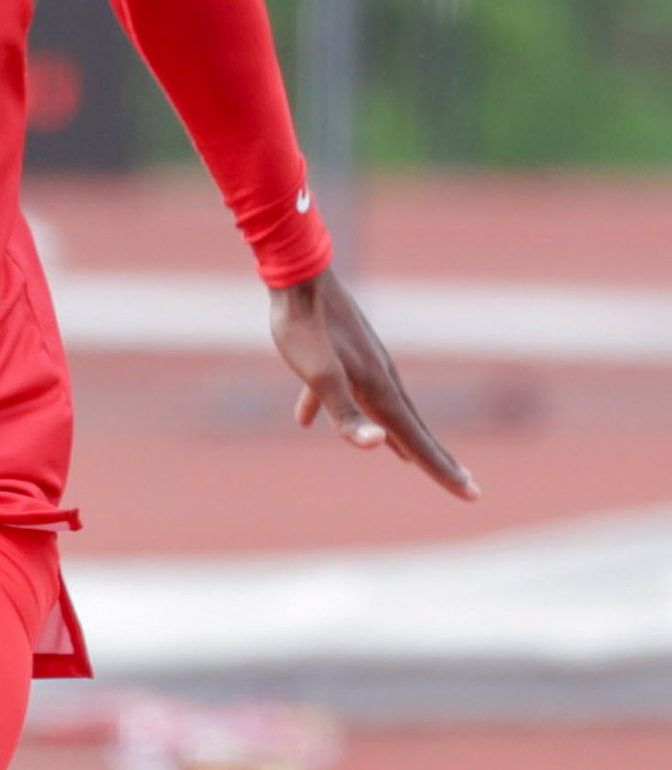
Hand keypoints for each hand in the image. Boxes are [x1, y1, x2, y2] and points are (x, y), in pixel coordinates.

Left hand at [270, 267, 478, 499]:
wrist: (297, 275)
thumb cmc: (305, 328)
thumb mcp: (320, 376)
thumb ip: (344, 413)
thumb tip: (379, 444)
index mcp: (379, 391)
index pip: (417, 441)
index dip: (442, 471)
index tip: (473, 495)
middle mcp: (382, 380)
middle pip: (413, 430)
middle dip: (437, 461)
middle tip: (466, 486)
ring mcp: (366, 366)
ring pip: (389, 412)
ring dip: (403, 438)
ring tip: (409, 460)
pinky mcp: (346, 356)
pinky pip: (348, 393)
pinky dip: (343, 412)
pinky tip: (306, 419)